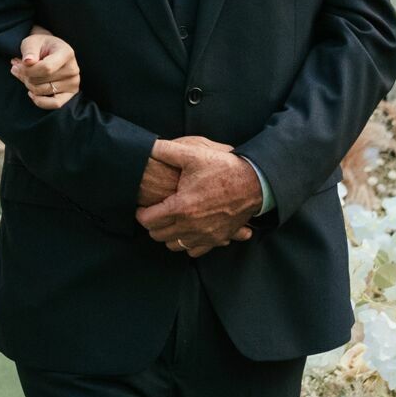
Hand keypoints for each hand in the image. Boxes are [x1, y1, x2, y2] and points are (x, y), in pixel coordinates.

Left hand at [10, 29, 79, 108]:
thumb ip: (29, 50)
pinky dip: (40, 101)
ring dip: (28, 85)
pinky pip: (55, 104)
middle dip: (25, 76)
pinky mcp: (70, 94)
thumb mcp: (32, 41)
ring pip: (42, 91)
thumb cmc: (40, 46)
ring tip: (24, 75)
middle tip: (18, 68)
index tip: (16, 65)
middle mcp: (73, 69)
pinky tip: (31, 93)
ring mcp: (73, 83)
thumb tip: (28, 61)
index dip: (27, 69)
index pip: (46, 68)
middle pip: (42, 80)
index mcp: (66, 53)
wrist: (49, 50)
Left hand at [136, 137, 260, 256]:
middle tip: (153, 210)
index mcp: (181, 207)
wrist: (255, 182)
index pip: (148, 221)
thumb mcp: (192, 153)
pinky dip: (187, 243)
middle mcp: (192, 226)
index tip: (142, 204)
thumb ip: (164, 150)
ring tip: (168, 219)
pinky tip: (186, 228)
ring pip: (174, 245)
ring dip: (167, 234)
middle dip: (152, 223)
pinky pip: (194, 251)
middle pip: (158, 235)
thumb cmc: (222, 167)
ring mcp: (206, 235)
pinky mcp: (218, 239)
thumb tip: (145, 145)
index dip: (140, 212)